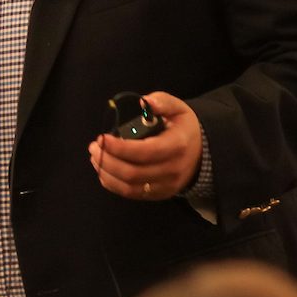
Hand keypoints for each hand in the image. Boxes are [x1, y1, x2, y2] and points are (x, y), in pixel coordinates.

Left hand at [88, 90, 202, 199]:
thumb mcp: (178, 108)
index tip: (102, 137)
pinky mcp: (159, 195)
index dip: (119, 148)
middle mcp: (172, 169)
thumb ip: (162, 102)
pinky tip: (103, 170)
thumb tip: (144, 103)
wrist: (202, 153)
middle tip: (94, 146)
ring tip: (95, 156)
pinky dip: (112, 184)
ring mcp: (166, 185)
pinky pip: (132, 194)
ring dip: (106, 172)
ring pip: (129, 186)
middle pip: (133, 173)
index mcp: (177, 146)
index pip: (144, 152)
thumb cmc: (183, 128)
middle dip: (107, 160)